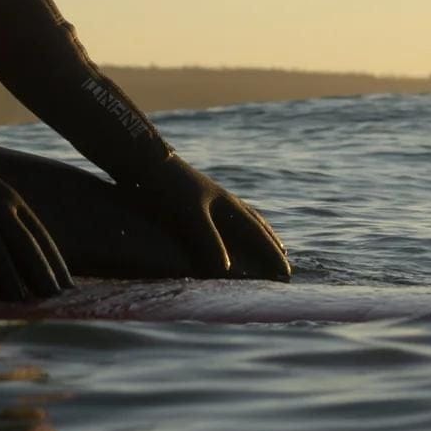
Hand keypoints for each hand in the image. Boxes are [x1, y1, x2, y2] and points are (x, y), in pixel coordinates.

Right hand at [0, 149, 72, 301]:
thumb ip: (11, 220)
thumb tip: (26, 256)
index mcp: (13, 201)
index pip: (41, 235)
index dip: (55, 262)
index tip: (67, 286)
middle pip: (24, 244)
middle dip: (41, 274)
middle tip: (54, 300)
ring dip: (10, 279)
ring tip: (21, 304)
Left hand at [119, 158, 291, 281]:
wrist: (144, 158)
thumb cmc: (168, 187)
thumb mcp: (190, 215)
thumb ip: (209, 241)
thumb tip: (228, 270)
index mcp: (227, 204)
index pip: (256, 234)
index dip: (271, 254)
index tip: (286, 272)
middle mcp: (223, 199)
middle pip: (255, 222)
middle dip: (270, 242)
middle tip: (285, 256)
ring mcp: (209, 196)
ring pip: (241, 214)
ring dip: (256, 229)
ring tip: (264, 238)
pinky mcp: (194, 196)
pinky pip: (224, 212)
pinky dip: (233, 222)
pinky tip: (225, 224)